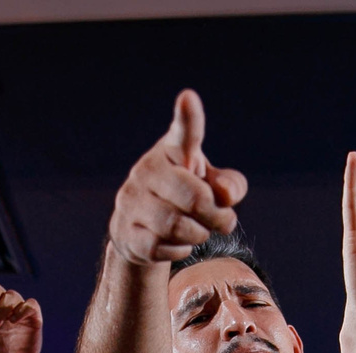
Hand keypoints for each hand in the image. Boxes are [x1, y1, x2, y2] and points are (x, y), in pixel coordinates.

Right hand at [108, 90, 247, 266]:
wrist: (139, 230)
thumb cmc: (184, 198)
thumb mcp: (213, 187)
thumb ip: (230, 185)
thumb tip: (225, 194)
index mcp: (174, 150)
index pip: (184, 132)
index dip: (188, 116)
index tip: (188, 98)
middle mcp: (148, 169)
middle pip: (195, 198)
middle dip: (217, 216)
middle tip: (223, 222)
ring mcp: (132, 199)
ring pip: (177, 226)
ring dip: (199, 235)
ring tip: (201, 232)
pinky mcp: (124, 230)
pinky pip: (160, 247)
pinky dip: (179, 250)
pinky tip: (179, 243)